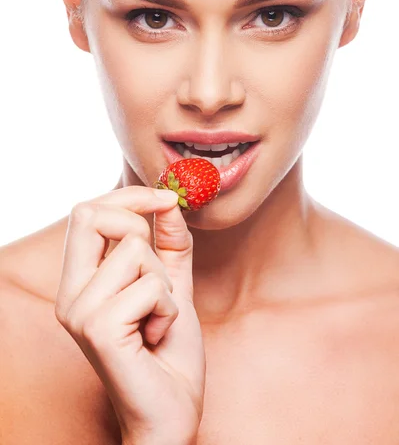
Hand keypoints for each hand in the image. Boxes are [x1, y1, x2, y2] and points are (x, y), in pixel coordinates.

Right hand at [55, 186, 204, 443]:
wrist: (171, 409)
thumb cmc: (167, 351)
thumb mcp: (173, 285)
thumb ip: (170, 243)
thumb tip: (170, 201)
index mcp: (80, 279)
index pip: (87, 211)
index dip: (129, 196)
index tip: (165, 199)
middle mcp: (70, 293)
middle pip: (93, 215)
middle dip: (141, 229)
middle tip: (158, 272)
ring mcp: (80, 311)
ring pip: (137, 252)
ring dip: (165, 284)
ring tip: (157, 318)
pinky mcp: (98, 329)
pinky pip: (152, 287)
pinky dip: (170, 309)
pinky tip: (157, 335)